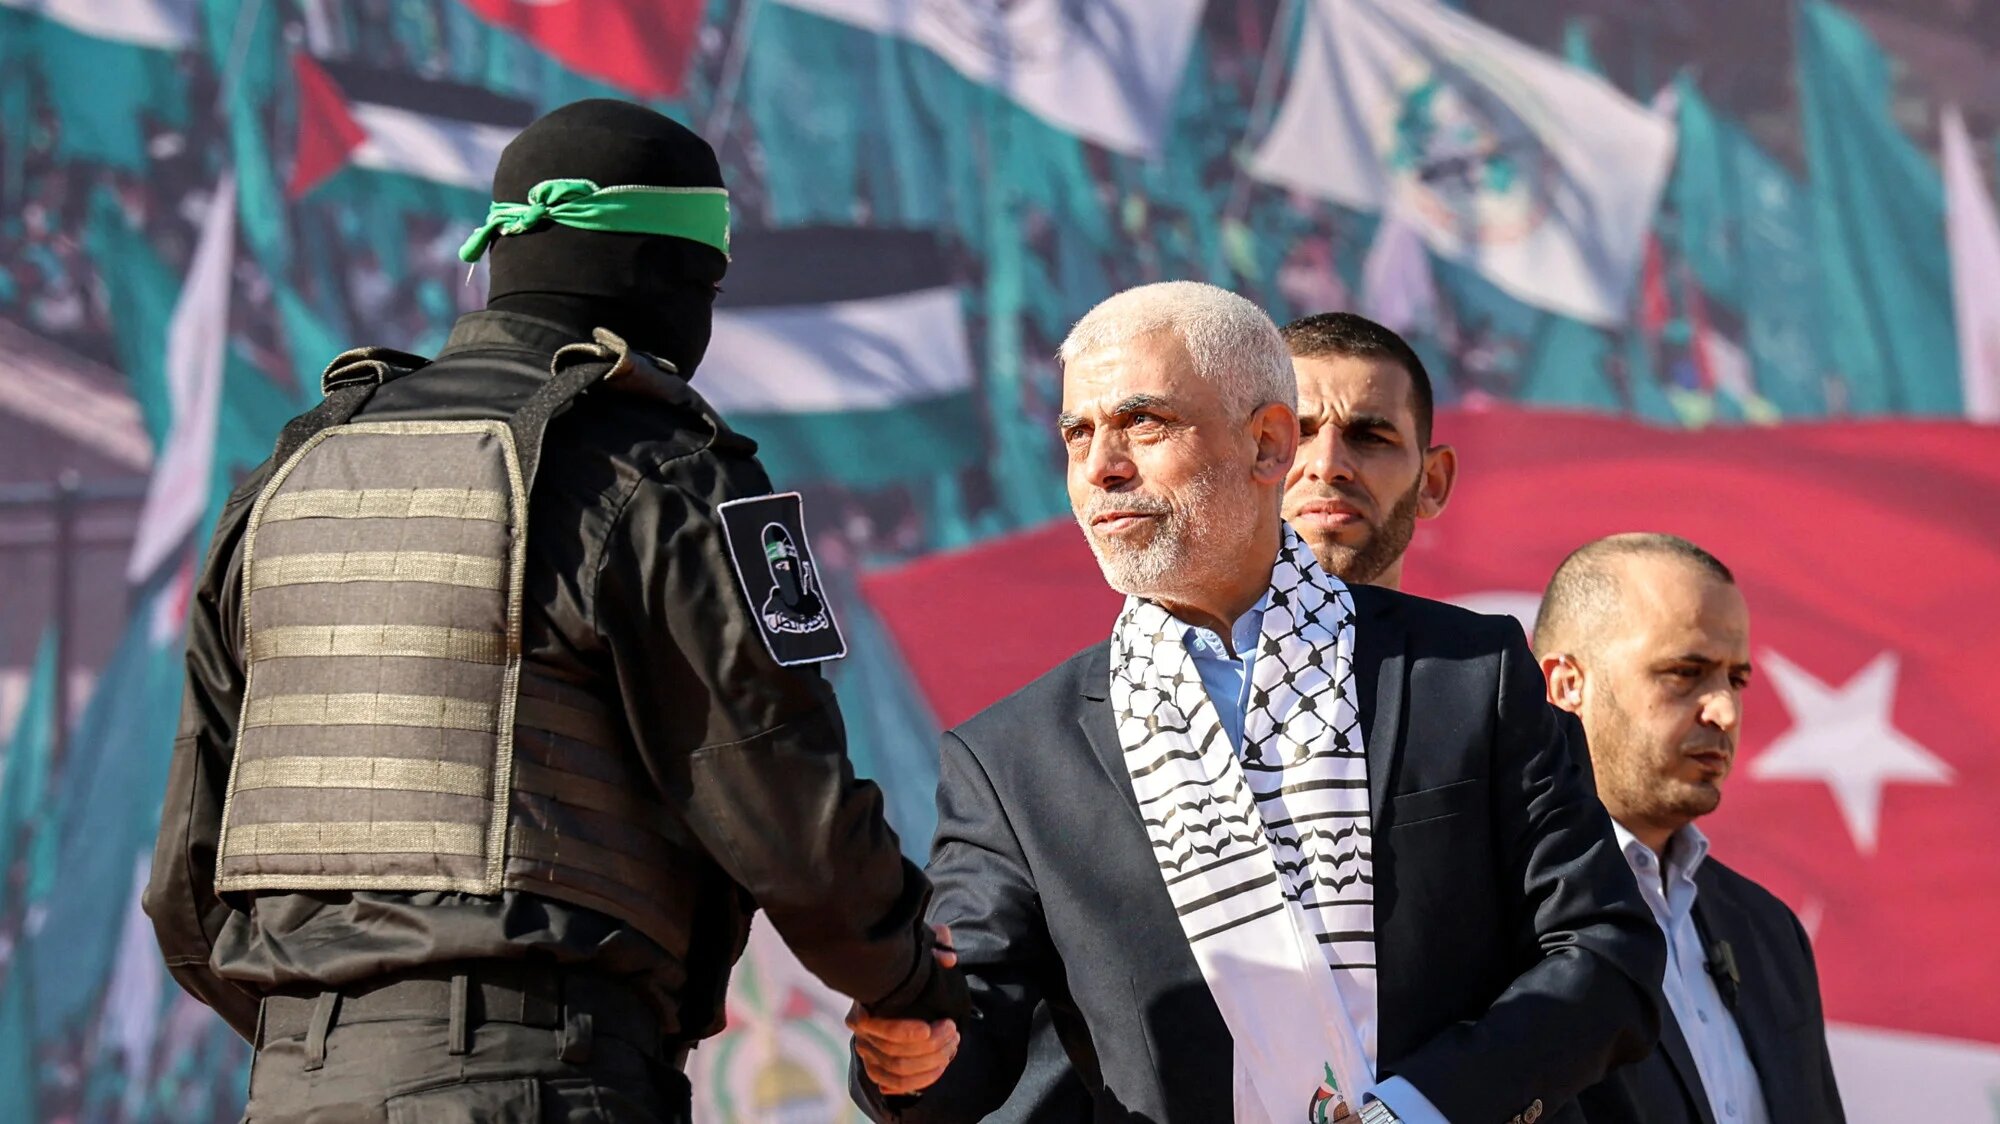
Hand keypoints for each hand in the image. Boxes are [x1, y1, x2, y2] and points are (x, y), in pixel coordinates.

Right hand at [848, 925, 960, 1095]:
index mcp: (863, 1007)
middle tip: (954, 1031)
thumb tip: (949, 958)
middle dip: (931, 1046)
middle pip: (894, 1052)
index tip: (930, 1027)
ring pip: (899, 1069)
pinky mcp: (878, 1071)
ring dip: (932, 1061)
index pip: (875, 1025)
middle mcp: (861, 1035)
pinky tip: (941, 1065)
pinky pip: (898, 1084)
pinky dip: (923, 1078)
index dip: (902, 1030)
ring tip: (952, 1045)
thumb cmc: (908, 976)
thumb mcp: (921, 954)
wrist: (897, 1001)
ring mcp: (869, 1055)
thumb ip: (934, 947)